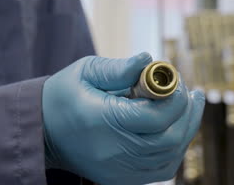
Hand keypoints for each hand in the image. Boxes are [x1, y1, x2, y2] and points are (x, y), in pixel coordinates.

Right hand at [42, 53, 204, 184]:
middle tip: (192, 94)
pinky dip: (175, 150)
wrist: (41, 131)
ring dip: (185, 131)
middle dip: (187, 114)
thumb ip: (119, 68)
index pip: (155, 117)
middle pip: (168, 140)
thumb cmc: (63, 96)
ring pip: (169, 156)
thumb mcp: (86, 72)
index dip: (175, 99)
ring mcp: (117, 170)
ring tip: (190, 108)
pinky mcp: (120, 178)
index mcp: (103, 121)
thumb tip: (149, 60)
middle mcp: (113, 151)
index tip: (177, 81)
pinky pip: (160, 170)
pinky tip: (177, 131)